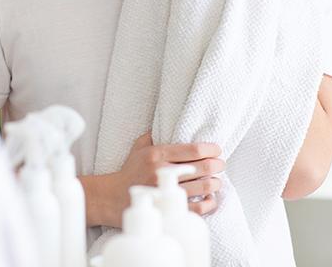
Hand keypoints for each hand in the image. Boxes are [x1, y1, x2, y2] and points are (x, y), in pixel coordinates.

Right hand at [82, 131, 224, 226]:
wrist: (111, 197)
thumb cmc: (128, 172)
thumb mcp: (138, 147)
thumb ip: (154, 134)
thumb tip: (168, 122)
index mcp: (157, 155)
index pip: (192, 149)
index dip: (210, 149)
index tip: (217, 150)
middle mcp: (162, 172)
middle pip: (202, 167)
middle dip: (217, 165)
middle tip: (221, 165)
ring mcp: (165, 192)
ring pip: (202, 187)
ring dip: (215, 183)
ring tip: (216, 181)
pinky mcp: (168, 209)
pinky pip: (196, 208)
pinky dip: (208, 204)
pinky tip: (211, 199)